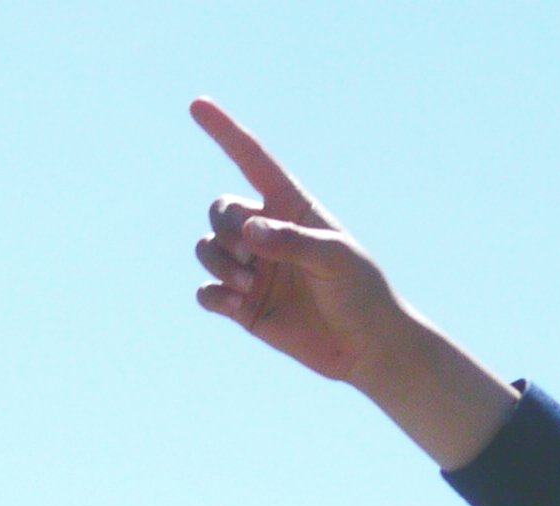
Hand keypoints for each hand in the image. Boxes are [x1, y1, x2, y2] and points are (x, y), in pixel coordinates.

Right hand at [188, 99, 408, 387]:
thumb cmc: (360, 293)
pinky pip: (206, 291)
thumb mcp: (336, 258)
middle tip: (252, 258)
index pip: (252, 160)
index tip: (197, 105)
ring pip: (207, 249)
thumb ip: (292, 240)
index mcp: (291, 206)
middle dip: (226, 230)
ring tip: (247, 287)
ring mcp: (251, 269)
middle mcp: (266, 232)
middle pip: (220, 210)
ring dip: (219, 264)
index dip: (225, 132)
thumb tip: (248, 232)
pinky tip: (236, 306)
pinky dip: (214, 295)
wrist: (363, 347)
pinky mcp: (240, 305)